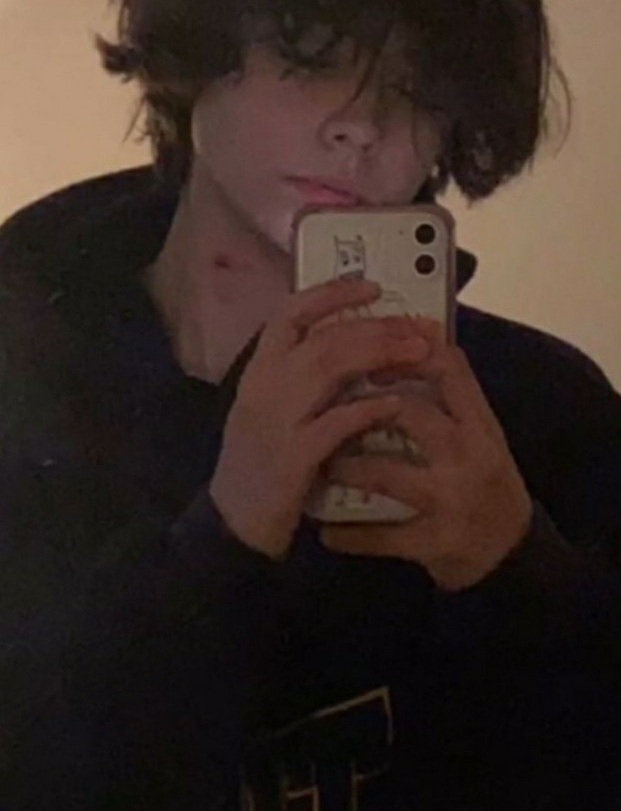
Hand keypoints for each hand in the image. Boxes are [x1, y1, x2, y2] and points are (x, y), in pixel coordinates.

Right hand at [209, 278, 427, 559]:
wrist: (234, 523)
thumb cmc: (260, 464)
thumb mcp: (269, 410)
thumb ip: (299, 378)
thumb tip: (351, 346)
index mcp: (258, 370)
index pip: (290, 313)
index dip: (331, 294)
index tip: (372, 287)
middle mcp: (263, 385)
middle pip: (323, 337)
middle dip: (376, 326)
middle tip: (417, 327)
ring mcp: (276, 419)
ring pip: (329, 366)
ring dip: (379, 354)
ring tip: (418, 352)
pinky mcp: (292, 456)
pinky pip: (336, 421)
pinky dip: (368, 408)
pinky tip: (395, 403)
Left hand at [319, 317, 533, 590]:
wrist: (511, 551)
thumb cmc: (485, 479)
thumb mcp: (480, 433)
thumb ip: (446, 398)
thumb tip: (394, 348)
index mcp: (480, 422)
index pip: (447, 367)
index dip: (402, 354)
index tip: (368, 359)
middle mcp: (469, 453)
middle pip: (409, 411)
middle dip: (360, 408)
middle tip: (326, 409)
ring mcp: (451, 499)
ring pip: (385, 472)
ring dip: (344, 466)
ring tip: (321, 463)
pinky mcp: (435, 542)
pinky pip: (381, 535)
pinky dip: (347, 534)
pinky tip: (325, 530)